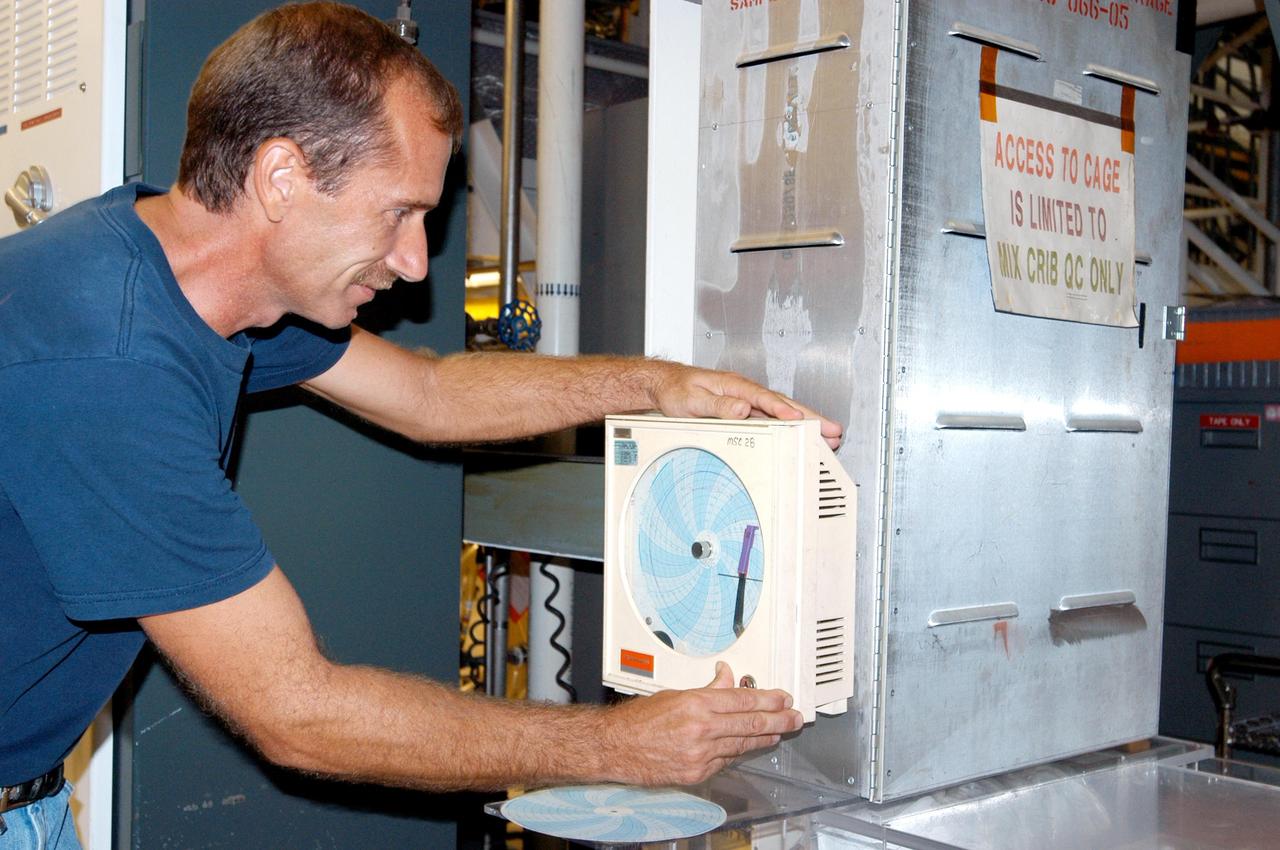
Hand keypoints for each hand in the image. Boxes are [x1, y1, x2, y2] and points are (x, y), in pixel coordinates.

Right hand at [600, 663, 803, 785]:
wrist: (615, 747)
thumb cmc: (638, 720)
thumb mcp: (675, 694)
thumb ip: (706, 689)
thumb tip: (727, 679)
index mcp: (697, 704)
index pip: (744, 700)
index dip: (769, 699)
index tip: (783, 698)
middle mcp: (702, 729)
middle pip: (751, 723)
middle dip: (778, 720)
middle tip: (795, 718)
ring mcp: (701, 754)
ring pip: (742, 745)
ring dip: (762, 738)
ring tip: (777, 733)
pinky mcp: (697, 773)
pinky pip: (725, 761)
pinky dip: (736, 753)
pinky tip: (745, 748)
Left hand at [651, 364, 842, 448]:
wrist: (664, 384)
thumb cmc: (676, 389)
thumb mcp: (693, 400)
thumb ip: (718, 405)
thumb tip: (742, 408)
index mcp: (734, 385)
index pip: (765, 399)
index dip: (784, 411)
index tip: (801, 421)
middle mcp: (744, 391)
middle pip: (784, 404)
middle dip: (810, 417)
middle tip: (832, 430)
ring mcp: (746, 400)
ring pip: (782, 411)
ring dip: (806, 422)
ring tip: (827, 435)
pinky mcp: (744, 409)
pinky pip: (772, 417)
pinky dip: (789, 425)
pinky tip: (801, 434)